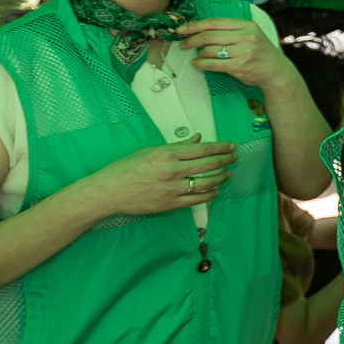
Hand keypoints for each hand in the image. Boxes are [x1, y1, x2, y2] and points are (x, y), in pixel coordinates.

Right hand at [69, 139, 237, 216]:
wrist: (108, 192)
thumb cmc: (126, 168)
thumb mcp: (150, 151)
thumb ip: (177, 146)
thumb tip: (197, 139)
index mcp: (167, 154)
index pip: (202, 149)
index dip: (221, 147)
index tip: (231, 146)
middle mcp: (172, 171)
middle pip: (209, 165)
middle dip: (226, 160)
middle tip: (234, 157)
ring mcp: (172, 189)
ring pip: (206, 183)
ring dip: (221, 177)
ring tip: (227, 173)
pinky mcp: (170, 204)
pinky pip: (196, 200)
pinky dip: (209, 194)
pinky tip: (215, 190)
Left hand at [180, 18, 288, 89]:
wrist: (276, 71)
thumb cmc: (260, 51)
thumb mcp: (251, 34)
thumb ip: (231, 30)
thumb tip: (201, 28)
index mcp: (248, 25)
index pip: (215, 22)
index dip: (196, 25)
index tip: (183, 29)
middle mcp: (246, 37)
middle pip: (210, 35)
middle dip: (192, 39)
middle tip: (183, 43)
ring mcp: (243, 52)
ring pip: (209, 50)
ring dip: (197, 53)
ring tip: (194, 55)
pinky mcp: (239, 66)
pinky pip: (213, 64)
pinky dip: (201, 63)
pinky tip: (197, 63)